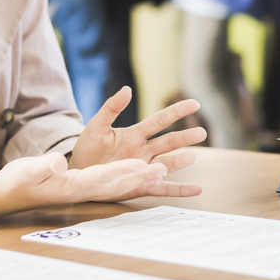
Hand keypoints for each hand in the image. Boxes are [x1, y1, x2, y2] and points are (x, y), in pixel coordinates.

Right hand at [0, 153, 167, 218]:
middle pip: (116, 184)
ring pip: (118, 185)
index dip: (121, 173)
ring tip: (162, 172)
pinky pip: (111, 185)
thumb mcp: (28, 171)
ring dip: (140, 179)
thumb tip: (58, 164)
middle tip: (161, 171)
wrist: (12, 195)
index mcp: (71, 185)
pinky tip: (143, 177)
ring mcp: (85, 191)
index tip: (140, 167)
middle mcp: (83, 190)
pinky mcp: (85, 188)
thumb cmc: (19, 181)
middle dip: (139, 178)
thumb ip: (44, 167)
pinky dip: (129, 180)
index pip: (100, 178)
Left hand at [69, 87, 205, 198]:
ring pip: (166, 164)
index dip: (176, 112)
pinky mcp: (140, 186)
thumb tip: (127, 89)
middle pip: (167, 142)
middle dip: (184, 137)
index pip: (159, 121)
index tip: (194, 103)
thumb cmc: (88, 148)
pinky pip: (162, 189)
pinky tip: (196, 189)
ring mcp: (143, 169)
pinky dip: (179, 190)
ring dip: (179, 162)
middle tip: (201, 132)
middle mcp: (143, 151)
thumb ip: (111, 108)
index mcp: (134, 135)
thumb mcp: (96, 126)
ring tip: (192, 157)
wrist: (78, 173)